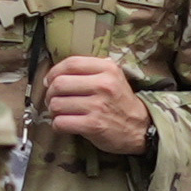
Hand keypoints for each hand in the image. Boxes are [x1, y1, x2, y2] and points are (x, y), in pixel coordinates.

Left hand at [37, 53, 153, 155]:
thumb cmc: (120, 102)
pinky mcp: (93, 125)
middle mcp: (103, 85)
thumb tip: (59, 71)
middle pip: (59, 84)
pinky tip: (64, 124)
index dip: (54, 72)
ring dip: (53, 111)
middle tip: (52, 100)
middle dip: (50, 94)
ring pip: (57, 104)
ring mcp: (98, 106)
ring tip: (60, 113)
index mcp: (107, 69)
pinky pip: (61, 122)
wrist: (140, 128)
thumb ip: (92, 68)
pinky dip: (57, 125)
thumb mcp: (114, 77)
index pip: (71, 63)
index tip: (50, 81)